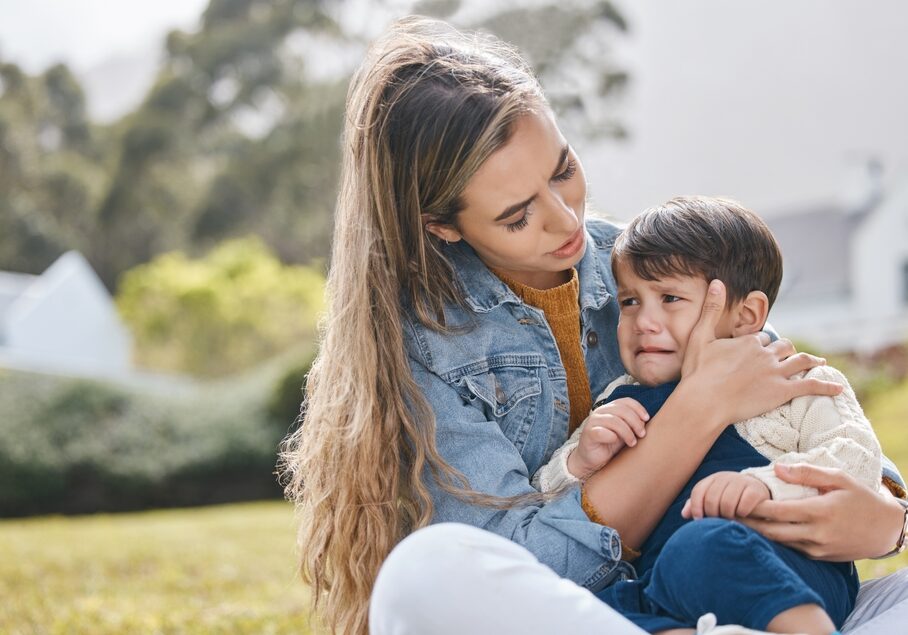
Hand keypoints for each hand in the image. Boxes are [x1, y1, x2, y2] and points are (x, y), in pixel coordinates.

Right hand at [566, 398, 648, 478]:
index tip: (647, 419)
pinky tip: (615, 441)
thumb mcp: (625, 432)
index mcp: (610, 408)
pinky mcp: (588, 434)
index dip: (638, 408)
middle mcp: (600, 412)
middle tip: (642, 434)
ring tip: (632, 443)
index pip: (626, 401)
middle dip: (635, 422)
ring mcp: (592, 422)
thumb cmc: (611, 445)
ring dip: (627, 432)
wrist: (593, 460)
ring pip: (613, 420)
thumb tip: (647, 419)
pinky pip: (601, 432)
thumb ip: (633, 424)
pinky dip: (611, 436)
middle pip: (622, 410)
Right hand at [679, 280, 842, 427]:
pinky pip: (810, 386)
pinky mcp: (782, 391)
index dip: (762, 343)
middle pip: (783, 347)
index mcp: (748, 341)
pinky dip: (826, 386)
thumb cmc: (697, 371)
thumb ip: (712, 308)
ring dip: (811, 361)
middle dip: (787, 350)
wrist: (703, 401)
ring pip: (800, 362)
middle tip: (790, 355)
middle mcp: (765, 354)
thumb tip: (718, 281)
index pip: (762, 338)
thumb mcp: (699, 336)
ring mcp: (775, 373)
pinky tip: (838, 388)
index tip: (760, 349)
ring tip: (819, 362)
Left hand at [681, 471, 770, 519]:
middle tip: (718, 521)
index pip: (698, 491)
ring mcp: (741, 482)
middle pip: (712, 499)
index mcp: (712, 479)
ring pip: (727, 503)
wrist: (758, 490)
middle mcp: (725, 477)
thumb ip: (698, 504)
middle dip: (713, 514)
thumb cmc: (730, 498)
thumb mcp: (714, 498)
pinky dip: (741, 514)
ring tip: (730, 520)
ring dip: (727, 515)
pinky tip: (742, 515)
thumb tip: (684, 514)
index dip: (696, 507)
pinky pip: (743, 506)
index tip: (699, 519)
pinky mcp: (755, 490)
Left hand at [739, 463, 905, 560]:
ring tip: (735, 522)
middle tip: (725, 514)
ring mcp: (817, 549)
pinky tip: (759, 531)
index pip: (777, 511)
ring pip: (779, 542)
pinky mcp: (819, 557)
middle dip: (747, 523)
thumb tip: (776, 468)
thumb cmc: (860, 498)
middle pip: (772, 531)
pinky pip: (791, 549)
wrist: (885, 530)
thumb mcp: (838, 478)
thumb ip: (806, 473)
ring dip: (757, 533)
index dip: (754, 506)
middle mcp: (816, 534)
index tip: (737, 498)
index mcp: (819, 512)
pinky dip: (774, 540)